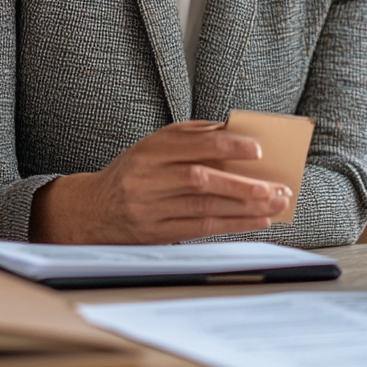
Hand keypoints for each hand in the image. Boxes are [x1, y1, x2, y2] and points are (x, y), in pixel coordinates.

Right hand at [29, 120, 290, 242]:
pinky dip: (230, 225)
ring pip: (203, 209)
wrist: (92, 210)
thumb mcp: (156, 144)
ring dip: (243, 208)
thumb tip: (236, 132)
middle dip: (242, 185)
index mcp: (150, 150)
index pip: (194, 145)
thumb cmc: (136, 169)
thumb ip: (193, 135)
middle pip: (201, 181)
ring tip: (274, 204)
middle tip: (275, 187)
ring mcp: (149, 210)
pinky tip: (255, 220)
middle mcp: (148, 179)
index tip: (257, 150)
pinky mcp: (154, 234)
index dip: (227, 147)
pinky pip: (198, 230)